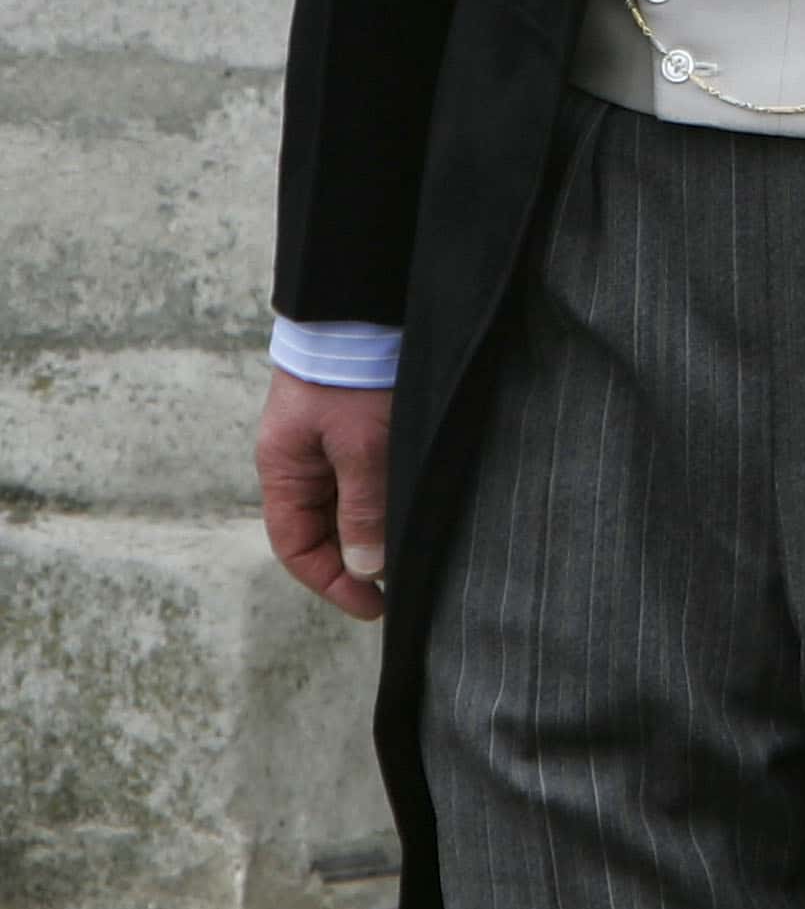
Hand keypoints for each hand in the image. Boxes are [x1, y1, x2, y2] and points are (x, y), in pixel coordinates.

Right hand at [256, 370, 392, 621]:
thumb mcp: (361, 445)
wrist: (363, 303)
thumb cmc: (353, 373)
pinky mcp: (359, 421)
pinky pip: (368, 474)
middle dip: (359, 559)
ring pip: (351, 502)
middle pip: (325, 529)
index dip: (332, 582)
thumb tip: (367, 569)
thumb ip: (363, 508)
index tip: (377, 605)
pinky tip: (415, 504)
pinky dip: (387, 495)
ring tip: (415, 548)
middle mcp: (302, 460)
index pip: (297, 547)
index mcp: (284, 470)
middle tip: (404, 581)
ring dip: (377, 527)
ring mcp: (329, 440)